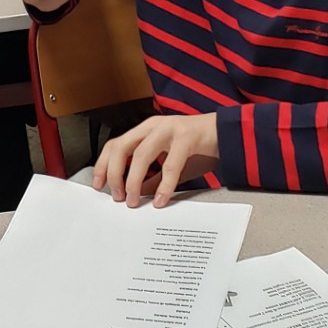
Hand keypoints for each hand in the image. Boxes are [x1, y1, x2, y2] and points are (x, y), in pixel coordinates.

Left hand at [93, 113, 220, 207]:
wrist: (229, 135)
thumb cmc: (198, 149)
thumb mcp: (169, 166)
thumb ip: (152, 178)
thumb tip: (135, 195)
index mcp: (146, 130)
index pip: (115, 145)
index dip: (102, 165)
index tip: (98, 186)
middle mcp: (153, 126)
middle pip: (121, 147)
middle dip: (114, 174)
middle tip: (116, 197)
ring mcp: (169, 128)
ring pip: (140, 154)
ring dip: (133, 180)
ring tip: (133, 200)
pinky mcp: (187, 136)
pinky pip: (171, 164)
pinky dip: (163, 185)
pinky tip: (160, 199)